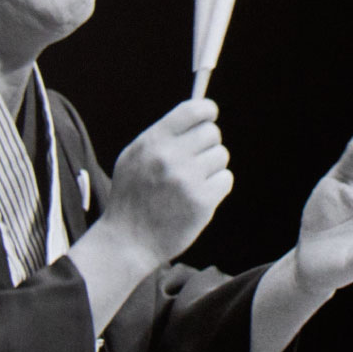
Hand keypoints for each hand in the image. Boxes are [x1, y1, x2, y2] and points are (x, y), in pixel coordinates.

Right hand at [101, 99, 232, 265]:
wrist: (127, 241)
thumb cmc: (132, 197)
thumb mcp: (133, 158)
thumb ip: (161, 135)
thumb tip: (199, 113)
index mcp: (153, 141)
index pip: (193, 110)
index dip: (207, 110)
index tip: (210, 116)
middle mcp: (170, 157)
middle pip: (212, 133)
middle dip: (207, 144)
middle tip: (196, 159)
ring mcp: (187, 180)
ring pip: (221, 156)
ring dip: (212, 167)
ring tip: (193, 181)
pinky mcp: (202, 202)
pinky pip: (225, 179)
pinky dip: (216, 187)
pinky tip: (198, 196)